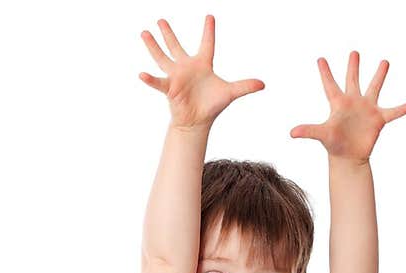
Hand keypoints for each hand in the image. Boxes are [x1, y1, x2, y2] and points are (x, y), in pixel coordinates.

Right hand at [139, 14, 264, 129]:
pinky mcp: (170, 89)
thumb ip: (245, 86)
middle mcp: (187, 67)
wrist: (197, 122)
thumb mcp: (230, 93)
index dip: (209, 31)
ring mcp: (176, 77)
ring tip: (144, 33)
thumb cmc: (212, 106)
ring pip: (163, 58)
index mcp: (202, 64)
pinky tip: (142, 73)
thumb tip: (263, 84)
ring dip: (154, 47)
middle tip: (161, 20)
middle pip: (176, 46)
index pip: (207, 43)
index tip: (210, 16)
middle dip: (168, 34)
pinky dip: (151, 79)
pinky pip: (159, 82)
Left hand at [290, 51, 405, 160]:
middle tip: (354, 53)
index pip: (330, 85)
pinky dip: (403, 108)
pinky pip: (394, 112)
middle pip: (353, 80)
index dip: (325, 72)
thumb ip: (309, 130)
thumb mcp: (322, 135)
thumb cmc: (334, 146)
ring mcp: (367, 109)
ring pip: (374, 88)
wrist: (349, 159)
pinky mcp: (378, 119)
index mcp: (339, 104)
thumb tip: (291, 132)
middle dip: (353, 67)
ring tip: (384, 62)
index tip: (320, 59)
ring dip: (379, 76)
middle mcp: (353, 102)